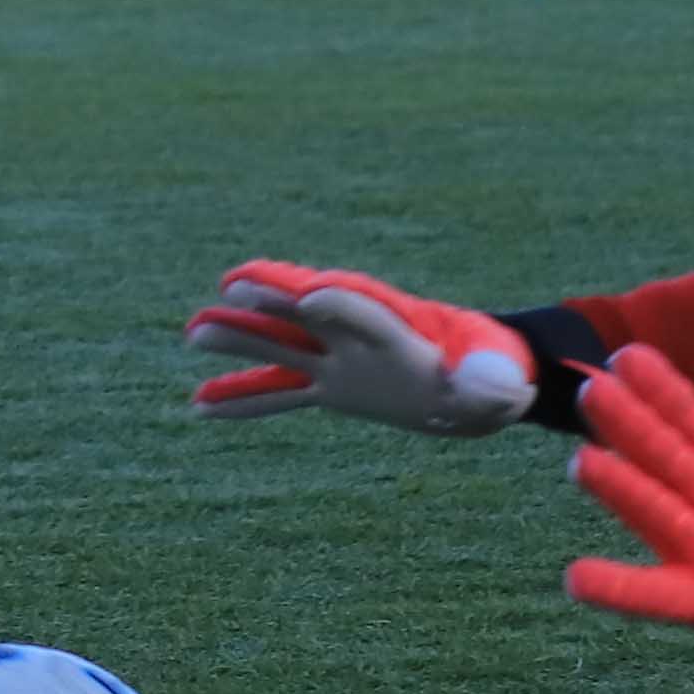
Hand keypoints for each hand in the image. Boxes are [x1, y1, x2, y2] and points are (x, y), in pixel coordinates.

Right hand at [182, 260, 534, 432]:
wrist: (477, 384)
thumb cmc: (492, 374)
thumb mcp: (499, 379)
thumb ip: (491, 382)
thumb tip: (497, 390)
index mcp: (400, 326)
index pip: (364, 309)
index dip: (339, 304)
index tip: (310, 298)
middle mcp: (359, 336)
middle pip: (309, 312)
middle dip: (275, 300)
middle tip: (236, 288)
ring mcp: (338, 360)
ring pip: (282, 347)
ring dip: (240, 340)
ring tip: (195, 333)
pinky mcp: (330, 387)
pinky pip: (279, 394)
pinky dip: (242, 400)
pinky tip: (200, 406)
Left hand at [561, 345, 693, 656]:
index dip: (666, 392)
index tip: (630, 357)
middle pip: (675, 462)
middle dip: (635, 426)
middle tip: (591, 390)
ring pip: (664, 514)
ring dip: (625, 488)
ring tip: (580, 460)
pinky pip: (657, 596)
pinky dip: (618, 588)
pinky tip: (576, 578)